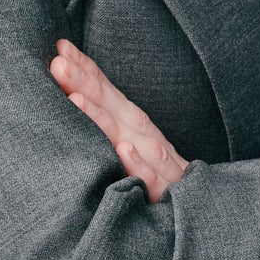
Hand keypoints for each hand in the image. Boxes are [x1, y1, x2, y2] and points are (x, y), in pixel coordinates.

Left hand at [48, 37, 193, 203]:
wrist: (200, 212)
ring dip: (104, 117)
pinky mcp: (166, 193)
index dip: (86, 69)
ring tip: (77, 99)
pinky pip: (151, 178)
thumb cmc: (155, 178)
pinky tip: (123, 149)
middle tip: (58, 63)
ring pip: (129, 137)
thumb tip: (70, 100)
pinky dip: (138, 163)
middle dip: (87, 83)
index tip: (60, 46)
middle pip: (114, 106)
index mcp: (133, 126)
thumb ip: (106, 126)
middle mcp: (145, 138)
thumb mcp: (128, 148)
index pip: (107, 92)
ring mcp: (158, 164)